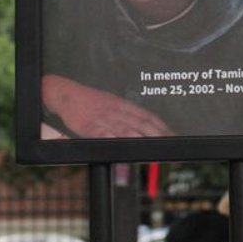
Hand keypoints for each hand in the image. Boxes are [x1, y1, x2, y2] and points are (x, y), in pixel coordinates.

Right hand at [42, 74, 173, 137]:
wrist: (66, 94)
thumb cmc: (92, 102)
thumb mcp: (114, 104)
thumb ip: (130, 116)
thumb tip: (148, 128)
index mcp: (124, 106)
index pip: (149, 117)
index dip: (163, 127)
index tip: (175, 137)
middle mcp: (117, 111)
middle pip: (141, 124)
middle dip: (158, 135)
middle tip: (172, 145)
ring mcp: (103, 118)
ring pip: (124, 129)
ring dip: (140, 138)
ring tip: (152, 147)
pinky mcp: (88, 126)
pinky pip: (101, 132)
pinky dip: (110, 138)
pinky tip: (119, 143)